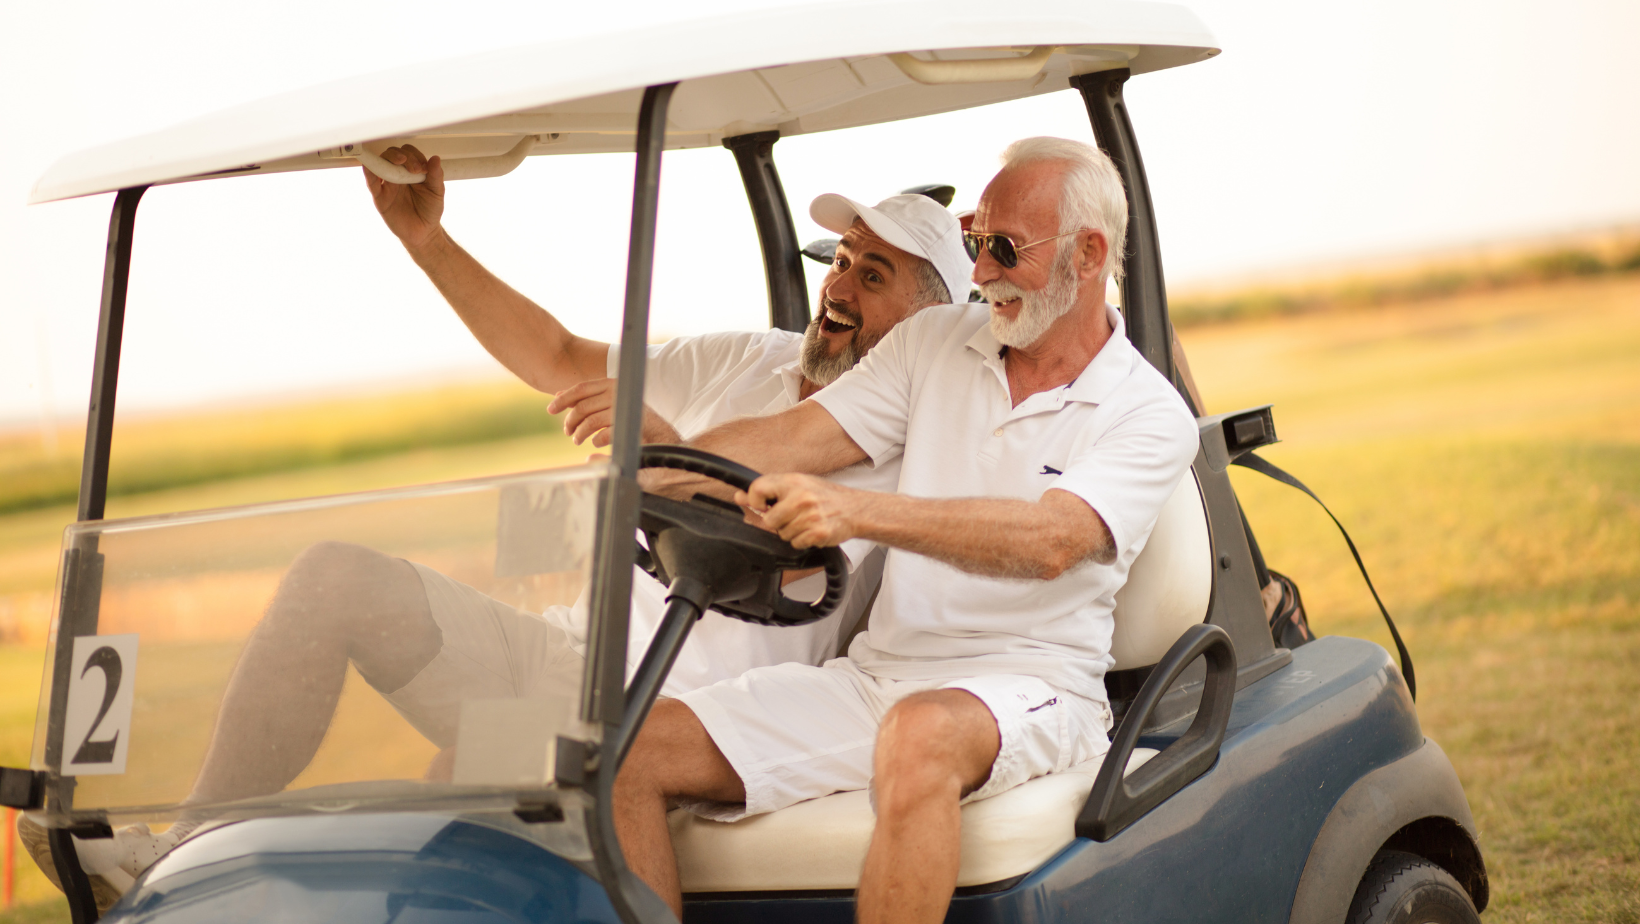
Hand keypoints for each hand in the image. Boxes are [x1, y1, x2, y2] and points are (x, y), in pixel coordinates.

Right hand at [365, 144, 445, 251]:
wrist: (423, 232)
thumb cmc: (430, 211)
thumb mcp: (437, 193)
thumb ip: (436, 176)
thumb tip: (435, 158)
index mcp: (412, 171)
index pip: (409, 153)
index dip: (414, 156)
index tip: (423, 168)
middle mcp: (398, 174)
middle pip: (392, 154)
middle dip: (401, 156)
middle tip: (414, 169)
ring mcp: (388, 185)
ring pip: (381, 164)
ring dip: (387, 159)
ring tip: (399, 162)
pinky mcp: (380, 197)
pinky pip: (371, 182)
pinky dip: (369, 172)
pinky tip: (370, 167)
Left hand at [548, 378, 680, 446]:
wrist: (664, 438)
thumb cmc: (634, 420)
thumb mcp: (610, 405)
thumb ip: (588, 399)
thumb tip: (559, 394)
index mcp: (614, 383)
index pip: (582, 388)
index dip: (564, 398)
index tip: (550, 409)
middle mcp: (619, 392)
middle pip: (582, 406)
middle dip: (570, 421)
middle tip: (567, 432)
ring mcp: (625, 408)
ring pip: (590, 421)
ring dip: (580, 433)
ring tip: (578, 440)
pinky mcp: (629, 426)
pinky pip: (602, 435)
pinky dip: (595, 440)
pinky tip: (595, 443)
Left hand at [736, 473, 863, 548]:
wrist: (855, 509)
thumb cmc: (825, 496)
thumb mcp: (798, 485)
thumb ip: (769, 491)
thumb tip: (739, 497)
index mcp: (793, 481)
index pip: (758, 489)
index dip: (754, 501)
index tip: (762, 506)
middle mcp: (801, 496)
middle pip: (768, 520)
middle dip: (777, 522)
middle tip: (791, 516)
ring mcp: (810, 515)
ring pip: (782, 534)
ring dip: (791, 532)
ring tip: (806, 522)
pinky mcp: (818, 533)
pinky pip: (796, 543)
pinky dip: (802, 540)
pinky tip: (812, 530)